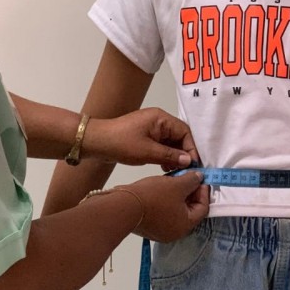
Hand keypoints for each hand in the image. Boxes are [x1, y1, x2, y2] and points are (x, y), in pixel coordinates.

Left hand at [84, 108, 198, 170]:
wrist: (96, 142)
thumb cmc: (121, 144)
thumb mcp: (148, 152)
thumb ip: (170, 156)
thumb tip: (189, 161)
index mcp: (161, 118)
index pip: (185, 131)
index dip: (191, 148)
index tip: (193, 165)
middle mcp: (158, 120)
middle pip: (179, 136)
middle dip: (183, 153)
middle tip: (186, 170)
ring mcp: (151, 128)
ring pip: (170, 142)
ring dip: (174, 156)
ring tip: (175, 171)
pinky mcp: (145, 137)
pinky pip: (161, 145)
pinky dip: (165, 156)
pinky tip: (165, 168)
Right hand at [122, 171, 208, 242]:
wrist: (123, 206)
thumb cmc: (154, 196)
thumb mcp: (177, 184)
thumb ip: (192, 181)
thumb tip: (200, 178)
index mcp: (185, 226)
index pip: (203, 208)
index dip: (203, 191)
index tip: (200, 177)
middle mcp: (174, 233)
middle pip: (189, 210)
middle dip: (190, 192)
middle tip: (187, 177)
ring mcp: (160, 232)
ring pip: (175, 211)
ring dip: (177, 196)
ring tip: (173, 180)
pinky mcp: (148, 227)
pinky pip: (163, 213)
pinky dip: (165, 201)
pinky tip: (161, 189)